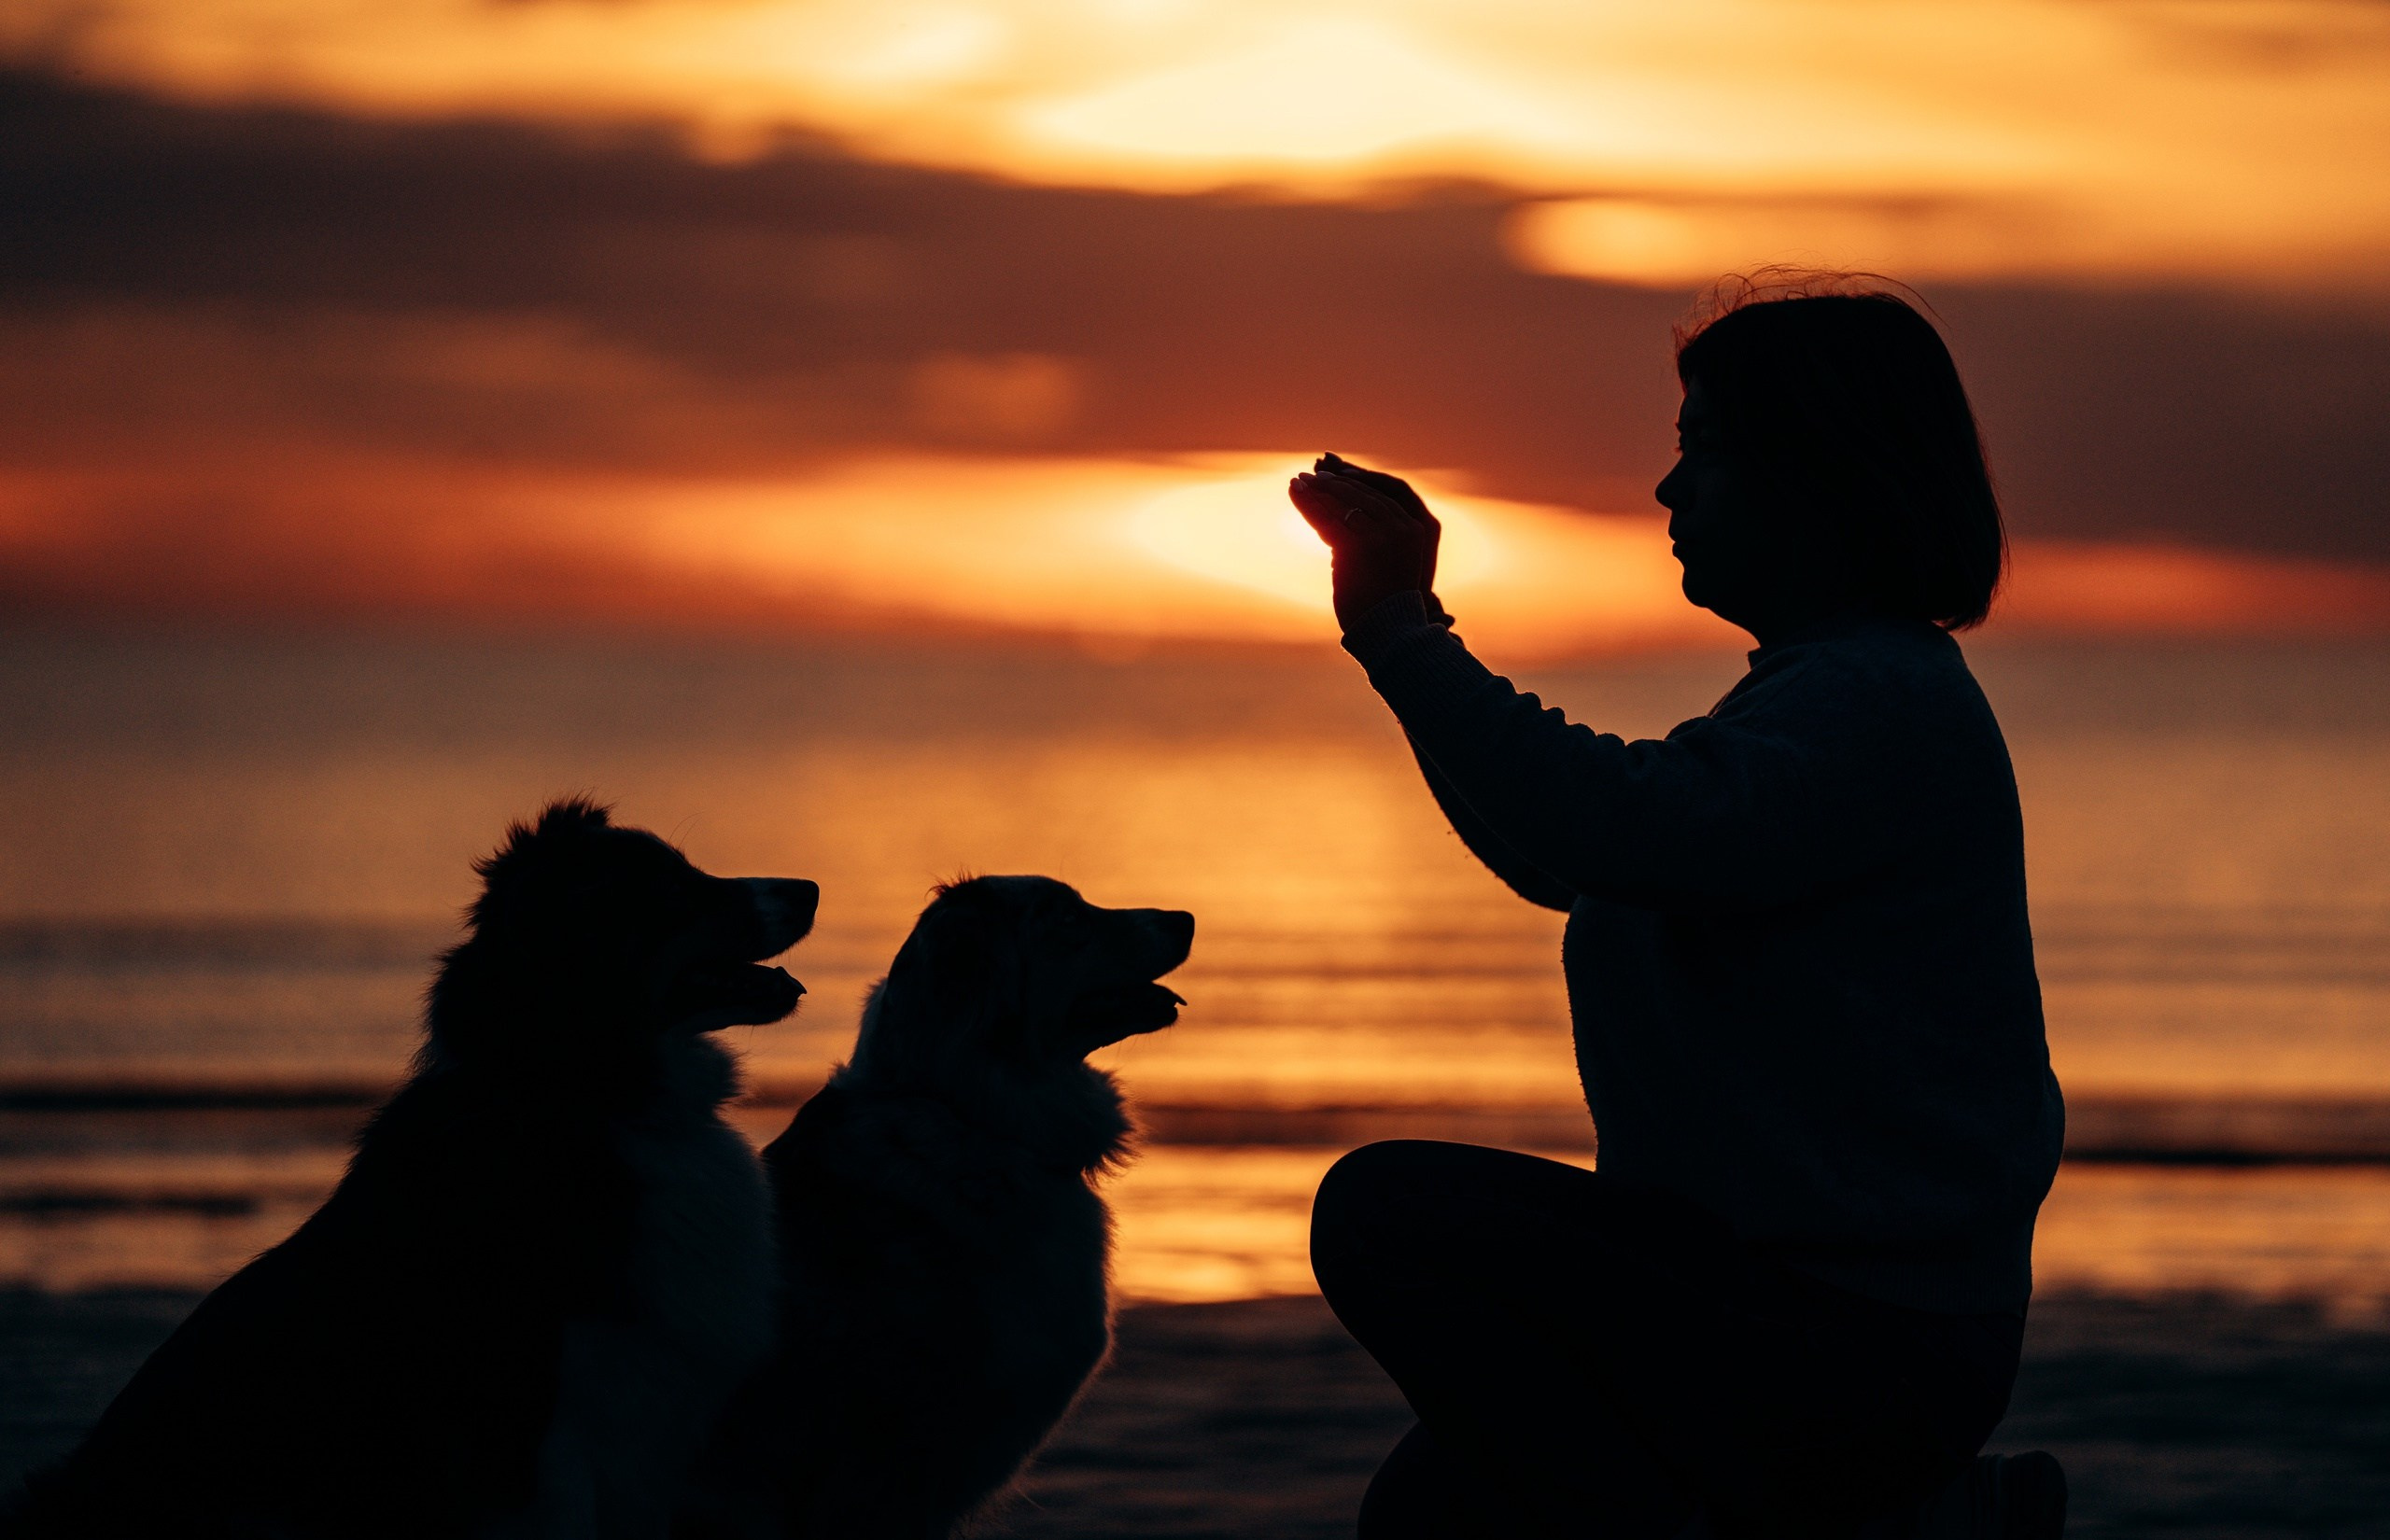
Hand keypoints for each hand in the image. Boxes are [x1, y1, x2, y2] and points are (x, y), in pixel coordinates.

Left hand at [1288, 454, 1443, 630]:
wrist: (1388, 631)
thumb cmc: (1382, 604)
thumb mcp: (1384, 562)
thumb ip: (1368, 539)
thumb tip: (1334, 523)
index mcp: (1414, 528)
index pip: (1380, 496)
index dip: (1354, 484)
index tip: (1334, 477)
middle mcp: (1400, 527)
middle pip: (1360, 495)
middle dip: (1333, 483)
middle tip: (1311, 476)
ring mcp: (1380, 535)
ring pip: (1342, 503)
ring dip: (1317, 489)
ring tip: (1298, 481)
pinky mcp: (1357, 546)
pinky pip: (1326, 519)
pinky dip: (1308, 504)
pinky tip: (1294, 493)